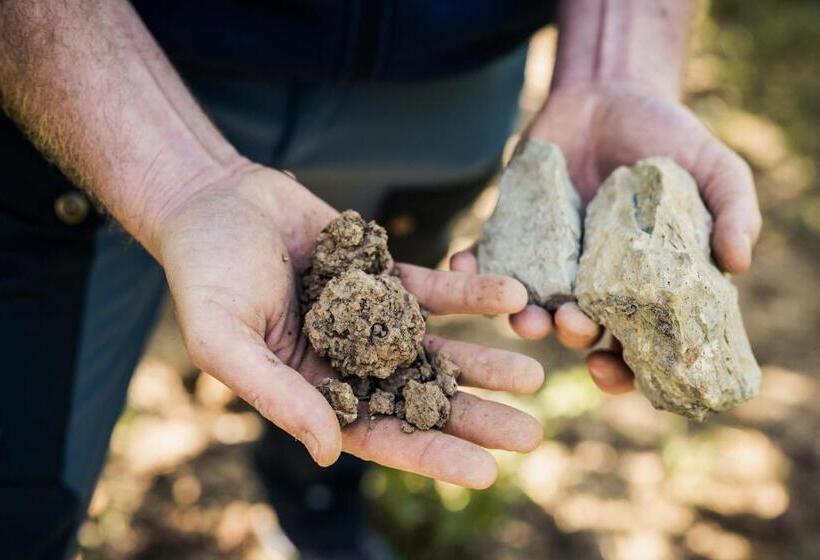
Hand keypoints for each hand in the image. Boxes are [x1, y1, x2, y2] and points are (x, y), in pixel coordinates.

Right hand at [155, 163, 544, 487]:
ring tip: (533, 377)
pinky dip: (469, 294)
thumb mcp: (223, 339)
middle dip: (473, 416)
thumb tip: (328, 452)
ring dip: (484, 362)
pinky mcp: (383, 276)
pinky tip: (509, 295)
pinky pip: (433, 290)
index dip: (429, 454)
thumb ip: (275, 396)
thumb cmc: (205, 273)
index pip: (377, 434)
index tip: (483, 472)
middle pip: (419, 398)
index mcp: (310, 390)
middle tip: (529, 434)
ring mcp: (370, 318)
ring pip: (436, 348)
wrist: (215, 201)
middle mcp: (347, 362)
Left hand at [452, 84, 761, 394]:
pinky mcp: (513, 230)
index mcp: (639, 285)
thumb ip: (734, 210)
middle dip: (571, 338)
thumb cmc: (667, 138)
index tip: (611, 371)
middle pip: (577, 330)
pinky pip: (485, 257)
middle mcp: (590, 283)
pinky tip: (461, 266)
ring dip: (522, 318)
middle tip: (571, 326)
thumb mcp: (713, 168)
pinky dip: (469, 266)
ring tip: (525, 316)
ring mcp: (548, 260)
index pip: (633, 343)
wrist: (611, 92)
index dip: (622, 369)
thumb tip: (740, 263)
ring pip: (529, 304)